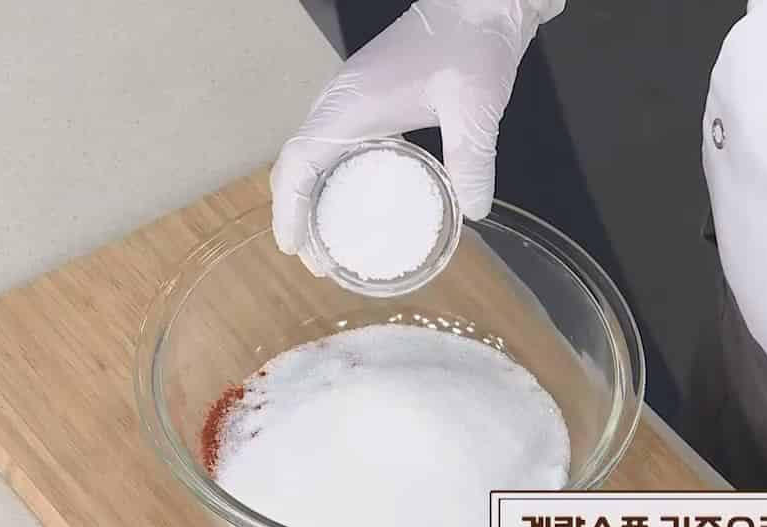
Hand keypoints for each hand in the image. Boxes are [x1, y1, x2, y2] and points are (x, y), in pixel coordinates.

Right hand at [270, 0, 564, 274]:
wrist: (478, 3)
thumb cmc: (470, 43)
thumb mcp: (475, 107)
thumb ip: (472, 160)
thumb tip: (474, 211)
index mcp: (351, 104)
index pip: (299, 160)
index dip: (288, 207)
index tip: (292, 246)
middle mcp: (340, 103)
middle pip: (297, 163)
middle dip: (296, 213)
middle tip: (317, 262)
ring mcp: (351, 100)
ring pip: (313, 155)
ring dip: (311, 198)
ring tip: (329, 243)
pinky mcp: (368, 101)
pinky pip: (336, 146)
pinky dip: (333, 180)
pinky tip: (355, 204)